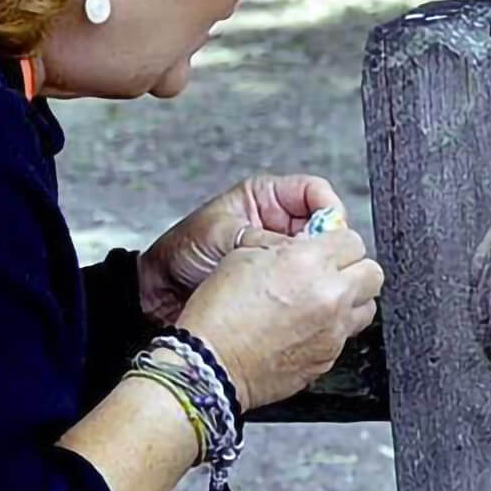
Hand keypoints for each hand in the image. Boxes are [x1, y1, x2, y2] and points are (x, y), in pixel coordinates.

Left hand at [138, 174, 345, 323]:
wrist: (158, 292)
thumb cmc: (180, 253)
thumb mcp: (224, 236)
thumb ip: (265, 239)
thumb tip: (304, 248)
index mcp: (266, 198)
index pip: (315, 193)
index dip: (328, 209)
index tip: (331, 229)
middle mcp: (278, 223)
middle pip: (325, 227)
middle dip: (327, 243)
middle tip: (320, 259)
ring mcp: (280, 254)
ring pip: (319, 257)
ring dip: (316, 269)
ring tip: (306, 280)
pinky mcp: (279, 283)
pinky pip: (305, 282)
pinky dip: (307, 290)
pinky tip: (300, 297)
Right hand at [173, 228, 382, 409]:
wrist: (210, 365)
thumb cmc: (218, 314)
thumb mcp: (244, 256)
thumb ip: (284, 247)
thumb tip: (304, 245)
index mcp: (310, 263)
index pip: (353, 240)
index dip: (337, 242)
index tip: (326, 247)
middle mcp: (330, 296)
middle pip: (372, 273)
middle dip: (354, 268)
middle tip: (332, 271)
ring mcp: (333, 331)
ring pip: (367, 308)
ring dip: (351, 300)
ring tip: (323, 301)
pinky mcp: (328, 359)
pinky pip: (344, 337)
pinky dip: (332, 329)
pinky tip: (306, 328)